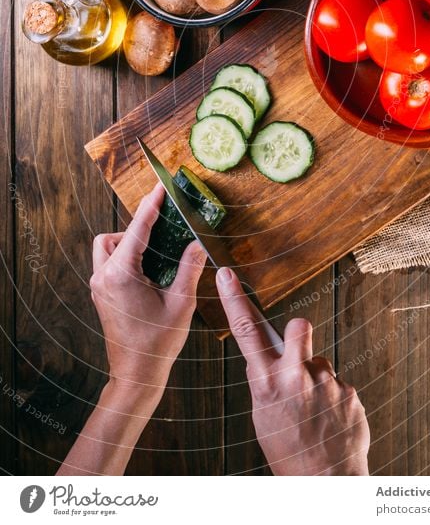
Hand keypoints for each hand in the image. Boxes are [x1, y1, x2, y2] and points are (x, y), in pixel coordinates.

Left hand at [90, 183, 206, 394]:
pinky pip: (109, 262)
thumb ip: (189, 267)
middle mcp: (104, 276)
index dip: (152, 205)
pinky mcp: (101, 294)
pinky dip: (125, 256)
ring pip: (107, 247)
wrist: (136, 375)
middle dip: (139, 228)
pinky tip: (149, 267)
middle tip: (164, 228)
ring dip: (128, 242)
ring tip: (156, 252)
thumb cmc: (157, 343)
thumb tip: (198, 242)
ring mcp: (99, 286)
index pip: (138, 229)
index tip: (161, 187)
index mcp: (121, 274)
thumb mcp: (181, 302)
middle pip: (115, 235)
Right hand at [216, 268, 369, 475]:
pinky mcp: (349, 392)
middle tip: (299, 357)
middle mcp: (295, 378)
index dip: (234, 299)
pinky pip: (338, 383)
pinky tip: (330, 420)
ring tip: (315, 409)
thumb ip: (264, 381)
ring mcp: (325, 384)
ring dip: (317, 378)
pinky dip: (334, 398)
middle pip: (298, 327)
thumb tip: (262, 358)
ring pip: (320, 361)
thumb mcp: (262, 415)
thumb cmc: (289, 450)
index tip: (226, 275)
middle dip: (298, 334)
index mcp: (266, 384)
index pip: (245, 332)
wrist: (326, 482)